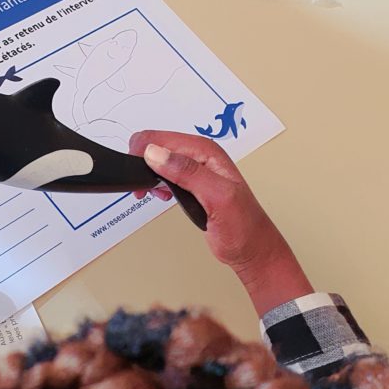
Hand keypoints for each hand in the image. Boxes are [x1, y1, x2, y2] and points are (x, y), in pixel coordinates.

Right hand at [129, 131, 311, 314]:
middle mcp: (201, 157)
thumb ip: (188, 173)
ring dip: (147, 173)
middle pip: (158, 145)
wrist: (251, 250)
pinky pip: (164, 174)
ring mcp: (195, 171)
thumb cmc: (243, 227)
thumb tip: (157, 154)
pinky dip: (154, 183)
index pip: (164, 138)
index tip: (136, 169)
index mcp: (207, 152)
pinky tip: (158, 195)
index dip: (144, 150)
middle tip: (142, 184)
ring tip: (148, 191)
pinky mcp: (190, 186)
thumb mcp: (217, 197)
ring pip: (159, 160)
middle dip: (143, 161)